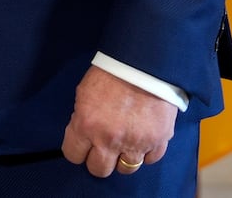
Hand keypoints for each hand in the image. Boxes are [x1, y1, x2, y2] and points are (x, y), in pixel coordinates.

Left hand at [60, 65, 176, 176]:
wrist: (145, 62)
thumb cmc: (112, 72)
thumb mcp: (85, 93)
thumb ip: (83, 118)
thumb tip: (84, 134)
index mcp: (86, 125)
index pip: (73, 155)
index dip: (77, 150)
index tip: (82, 145)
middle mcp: (109, 139)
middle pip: (99, 169)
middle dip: (99, 159)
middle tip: (103, 147)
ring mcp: (135, 143)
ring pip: (125, 169)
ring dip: (123, 158)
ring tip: (124, 144)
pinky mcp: (158, 141)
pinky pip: (150, 160)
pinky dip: (146, 153)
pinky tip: (142, 140)